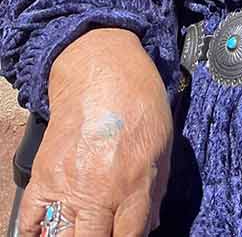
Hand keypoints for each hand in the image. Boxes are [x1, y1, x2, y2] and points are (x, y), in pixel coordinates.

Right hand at [18, 29, 171, 236]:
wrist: (99, 68)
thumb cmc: (137, 99)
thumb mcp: (163, 142)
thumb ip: (156, 189)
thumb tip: (149, 224)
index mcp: (135, 183)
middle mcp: (99, 191)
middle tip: (100, 232)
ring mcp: (67, 185)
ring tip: (80, 230)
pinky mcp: (43, 175)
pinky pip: (31, 221)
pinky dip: (36, 233)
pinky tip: (49, 231)